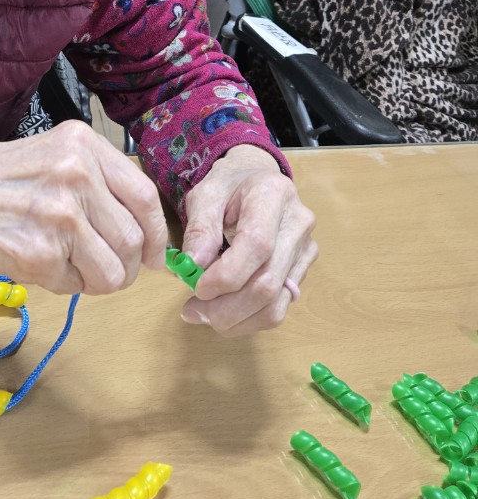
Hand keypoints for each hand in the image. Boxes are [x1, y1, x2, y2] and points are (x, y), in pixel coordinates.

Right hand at [0, 120, 167, 294]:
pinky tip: (36, 265)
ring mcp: (58, 214)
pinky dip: (62, 286)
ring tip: (67, 267)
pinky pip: (77, 286)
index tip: (154, 254)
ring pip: (113, 271)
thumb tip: (147, 232)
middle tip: (101, 268)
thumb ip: (96, 182)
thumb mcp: (49, 156)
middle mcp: (75, 173)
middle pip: (135, 238)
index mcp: (80, 144)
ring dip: (96, 280)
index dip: (156, 233)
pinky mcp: (38, 253)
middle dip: (125, 265)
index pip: (144, 194)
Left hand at [177, 145, 316, 335]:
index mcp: (273, 194)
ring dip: (236, 319)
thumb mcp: (205, 194)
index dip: (227, 274)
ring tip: (203, 315)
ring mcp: (306, 249)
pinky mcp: (302, 270)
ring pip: (276, 304)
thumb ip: (199, 228)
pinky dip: (248, 319)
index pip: (258, 244)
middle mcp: (298, 223)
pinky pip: (279, 307)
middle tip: (191, 311)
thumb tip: (193, 265)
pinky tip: (224, 313)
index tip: (197, 288)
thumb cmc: (229, 185)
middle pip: (268, 282)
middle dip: (226, 307)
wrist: (258, 179)